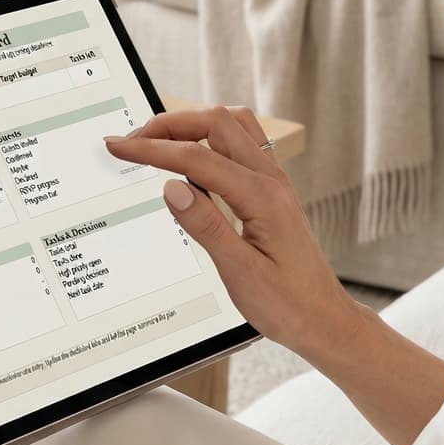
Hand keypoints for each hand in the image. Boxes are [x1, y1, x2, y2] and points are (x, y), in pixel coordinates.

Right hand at [104, 105, 359, 360]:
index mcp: (262, 198)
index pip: (196, 158)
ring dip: (192, 125)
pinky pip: (240, 145)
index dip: (152, 149)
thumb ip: (206, 225)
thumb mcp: (240, 273)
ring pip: (231, 126)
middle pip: (215, 123)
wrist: (324, 321)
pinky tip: (190, 160)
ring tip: (157, 142)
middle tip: (131, 141)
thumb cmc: (288, 305)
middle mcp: (271, 181)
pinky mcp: (270, 191)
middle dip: (168, 124)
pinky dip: (209, 139)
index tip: (119, 147)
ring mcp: (274, 183)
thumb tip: (172, 186)